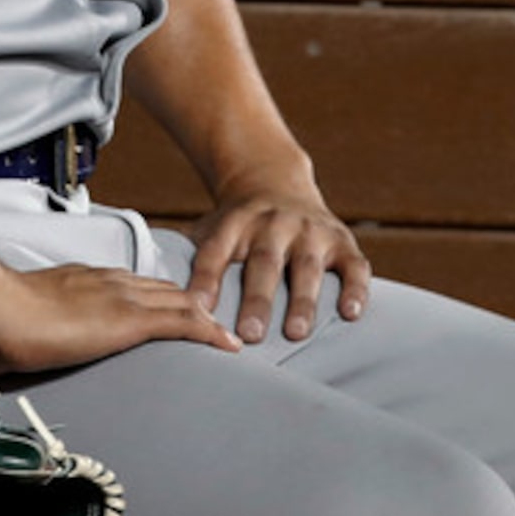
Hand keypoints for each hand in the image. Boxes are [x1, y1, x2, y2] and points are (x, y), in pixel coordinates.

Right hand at [0, 262, 242, 374]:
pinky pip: (183, 323)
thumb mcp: (9, 317)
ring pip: (178, 302)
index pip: (129, 284)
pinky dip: (208, 331)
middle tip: (207, 318)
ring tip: (223, 332)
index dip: (153, 295)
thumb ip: (14, 324)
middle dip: (186, 301)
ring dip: (203, 316)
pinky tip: (226, 343)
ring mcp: (121, 298)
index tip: (166, 306)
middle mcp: (106, 281)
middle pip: (160, 289)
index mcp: (80, 279)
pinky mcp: (129, 321)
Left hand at [181, 186, 374, 343]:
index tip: (197, 309)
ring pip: (306, 265)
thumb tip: (160, 300)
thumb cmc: (236, 225)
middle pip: (264, 262)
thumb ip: (189, 259)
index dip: (206, 279)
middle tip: (250, 334)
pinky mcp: (341, 240)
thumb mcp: (210, 229)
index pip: (216, 251)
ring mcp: (309, 230)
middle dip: (257, 298)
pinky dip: (354, 288)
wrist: (275, 181)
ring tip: (296, 333)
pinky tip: (350, 314)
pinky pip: (353, 265)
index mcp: (235, 223)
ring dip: (302, 299)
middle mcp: (273, 223)